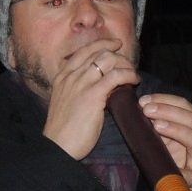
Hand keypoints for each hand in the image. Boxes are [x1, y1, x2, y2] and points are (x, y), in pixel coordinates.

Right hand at [42, 40, 139, 158]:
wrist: (58, 146)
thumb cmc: (63, 131)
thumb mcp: (64, 102)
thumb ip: (76, 90)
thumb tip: (96, 87)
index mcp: (62, 76)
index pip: (84, 51)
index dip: (102, 44)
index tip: (115, 45)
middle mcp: (71, 76)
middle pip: (99, 52)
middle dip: (118, 54)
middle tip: (128, 64)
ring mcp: (82, 84)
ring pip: (109, 60)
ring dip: (125, 64)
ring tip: (132, 74)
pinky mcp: (93, 95)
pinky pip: (116, 76)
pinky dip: (128, 75)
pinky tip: (133, 81)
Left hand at [139, 93, 191, 190]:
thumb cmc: (183, 160)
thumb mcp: (174, 139)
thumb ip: (161, 125)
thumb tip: (140, 110)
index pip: (185, 106)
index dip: (165, 100)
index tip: (145, 100)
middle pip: (191, 119)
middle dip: (167, 110)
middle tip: (146, 109)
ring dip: (176, 130)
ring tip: (157, 125)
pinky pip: (191, 175)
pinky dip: (183, 172)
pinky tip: (174, 168)